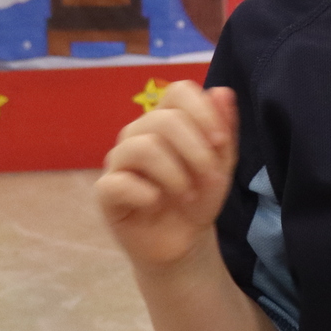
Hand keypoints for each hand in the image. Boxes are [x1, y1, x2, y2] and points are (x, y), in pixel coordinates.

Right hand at [95, 82, 238, 270]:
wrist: (184, 239)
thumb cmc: (199, 196)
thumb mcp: (222, 164)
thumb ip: (224, 129)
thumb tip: (222, 91)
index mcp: (166, 119)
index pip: (178, 91)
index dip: (202, 111)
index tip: (220, 141)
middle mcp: (138, 132)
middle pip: (164, 120)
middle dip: (196, 151)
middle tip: (210, 178)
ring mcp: (119, 160)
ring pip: (143, 147)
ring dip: (175, 174)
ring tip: (187, 195)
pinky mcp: (106, 191)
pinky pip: (119, 182)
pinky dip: (145, 193)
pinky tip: (156, 204)